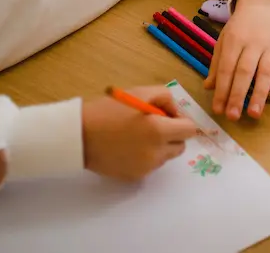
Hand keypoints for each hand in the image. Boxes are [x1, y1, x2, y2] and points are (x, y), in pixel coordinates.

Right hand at [82, 85, 201, 180]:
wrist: (79, 135)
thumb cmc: (109, 110)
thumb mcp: (140, 92)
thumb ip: (166, 99)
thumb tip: (176, 113)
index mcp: (159, 131)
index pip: (190, 130)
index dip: (181, 121)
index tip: (167, 117)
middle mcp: (156, 153)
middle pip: (180, 146)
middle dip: (173, 135)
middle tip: (153, 125)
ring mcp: (145, 168)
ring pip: (165, 157)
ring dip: (159, 146)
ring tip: (137, 135)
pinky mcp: (134, 177)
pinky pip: (150, 166)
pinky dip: (146, 157)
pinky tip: (128, 147)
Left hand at [205, 0, 269, 119]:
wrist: (264, 2)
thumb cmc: (241, 25)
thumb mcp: (224, 39)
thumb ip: (217, 63)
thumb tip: (209, 87)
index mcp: (234, 40)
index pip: (226, 68)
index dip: (222, 89)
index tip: (218, 109)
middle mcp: (253, 42)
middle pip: (245, 72)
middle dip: (238, 95)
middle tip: (233, 116)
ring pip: (266, 72)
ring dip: (260, 94)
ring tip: (254, 113)